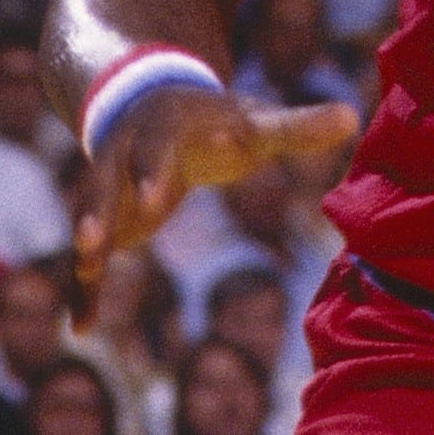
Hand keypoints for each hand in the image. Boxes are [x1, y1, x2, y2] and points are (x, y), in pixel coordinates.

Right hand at [70, 86, 357, 328]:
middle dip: (104, 205)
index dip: (155, 167)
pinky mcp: (105, 219)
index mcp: (166, 124)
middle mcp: (126, 152)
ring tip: (85, 267)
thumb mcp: (252, 122)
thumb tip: (352, 118)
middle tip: (97, 238)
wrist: (150, 105)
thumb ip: (295, 127)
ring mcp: (107, 185)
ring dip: (87, 240)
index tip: (156, 199)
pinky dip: (82, 290)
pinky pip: (86, 257)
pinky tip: (81, 329)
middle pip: (108, 178)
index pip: (159, 141)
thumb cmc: (213, 119)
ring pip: (90, 213)